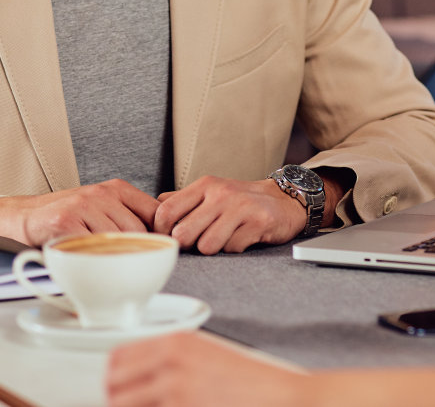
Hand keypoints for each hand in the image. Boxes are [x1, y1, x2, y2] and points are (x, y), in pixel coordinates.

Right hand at [0, 180, 159, 245]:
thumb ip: (129, 219)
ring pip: (115, 241)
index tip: (158, 250)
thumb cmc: (69, 219)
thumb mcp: (103, 210)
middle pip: (138, 231)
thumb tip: (164, 241)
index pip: (155, 211)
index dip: (160, 234)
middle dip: (133, 251)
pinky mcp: (65, 222)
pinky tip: (83, 260)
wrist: (25, 218)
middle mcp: (102, 194)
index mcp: (117, 189)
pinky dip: (89, 260)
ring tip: (99, 261)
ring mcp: (83, 206)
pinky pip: (90, 249)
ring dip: (110, 258)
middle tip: (123, 264)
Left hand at [107, 332, 307, 406]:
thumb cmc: (251, 382)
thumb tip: (138, 382)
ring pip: (122, 405)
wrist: (283, 397)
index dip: (114, 379)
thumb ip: (170, 364)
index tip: (118, 390)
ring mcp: (174, 389)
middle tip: (138, 406)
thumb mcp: (207, 358)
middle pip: (114, 386)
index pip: (117, 357)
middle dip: (118, 401)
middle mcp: (170, 361)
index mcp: (175, 342)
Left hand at [152, 177, 305, 253]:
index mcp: (204, 185)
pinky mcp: (258, 222)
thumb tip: (150, 212)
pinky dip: (235, 249)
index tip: (171, 238)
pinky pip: (232, 248)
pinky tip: (242, 238)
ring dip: (214, 249)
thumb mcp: (209, 192)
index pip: (165, 211)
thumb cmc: (240, 201)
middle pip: (183, 233)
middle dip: (188, 245)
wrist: (283, 200)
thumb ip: (181, 200)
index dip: (162, 231)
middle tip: (199, 242)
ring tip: (224, 238)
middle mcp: (220, 193)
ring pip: (207, 246)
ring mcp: (240, 207)